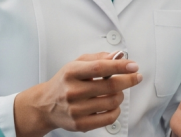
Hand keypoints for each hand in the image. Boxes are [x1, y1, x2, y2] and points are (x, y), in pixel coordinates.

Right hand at [14, 52, 142, 136]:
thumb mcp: (76, 64)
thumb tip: (118, 56)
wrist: (45, 105)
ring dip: (120, 95)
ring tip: (117, 91)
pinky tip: (112, 105)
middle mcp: (73, 91)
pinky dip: (116, 111)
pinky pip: (108, 118)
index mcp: (71, 72)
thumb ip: (97, 58)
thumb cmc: (64, 82)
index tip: (133, 66)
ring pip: (112, 102)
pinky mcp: (80, 124)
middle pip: (110, 86)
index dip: (120, 66)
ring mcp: (76, 109)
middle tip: (135, 77)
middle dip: (128, 80)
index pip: (100, 68)